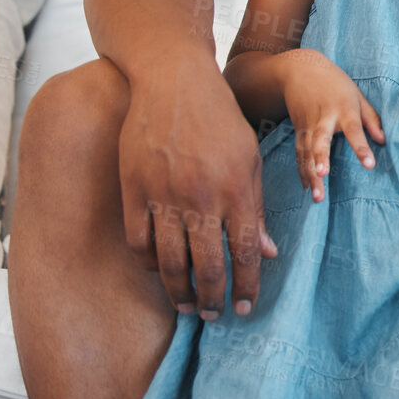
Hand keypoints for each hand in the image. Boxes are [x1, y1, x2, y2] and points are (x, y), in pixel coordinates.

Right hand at [118, 52, 276, 317]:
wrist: (174, 83)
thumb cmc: (220, 120)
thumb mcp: (251, 158)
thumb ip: (256, 207)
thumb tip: (266, 254)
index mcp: (238, 190)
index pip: (245, 253)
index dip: (246, 286)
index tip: (244, 308)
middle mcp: (202, 198)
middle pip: (207, 266)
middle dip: (213, 298)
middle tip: (213, 315)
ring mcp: (163, 196)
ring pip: (169, 262)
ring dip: (179, 291)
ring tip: (188, 305)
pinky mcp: (133, 190)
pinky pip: (138, 242)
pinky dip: (148, 263)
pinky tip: (158, 271)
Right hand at [279, 49, 382, 200]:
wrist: (300, 70)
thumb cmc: (335, 83)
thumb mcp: (357, 95)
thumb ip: (371, 118)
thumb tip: (383, 141)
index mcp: (343, 109)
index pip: (354, 130)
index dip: (361, 147)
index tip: (369, 164)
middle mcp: (324, 119)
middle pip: (321, 141)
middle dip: (321, 159)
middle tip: (323, 175)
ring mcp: (307, 126)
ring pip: (307, 152)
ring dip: (310, 174)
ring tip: (316, 196)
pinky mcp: (298, 131)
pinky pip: (299, 154)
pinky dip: (302, 171)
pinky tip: (307, 188)